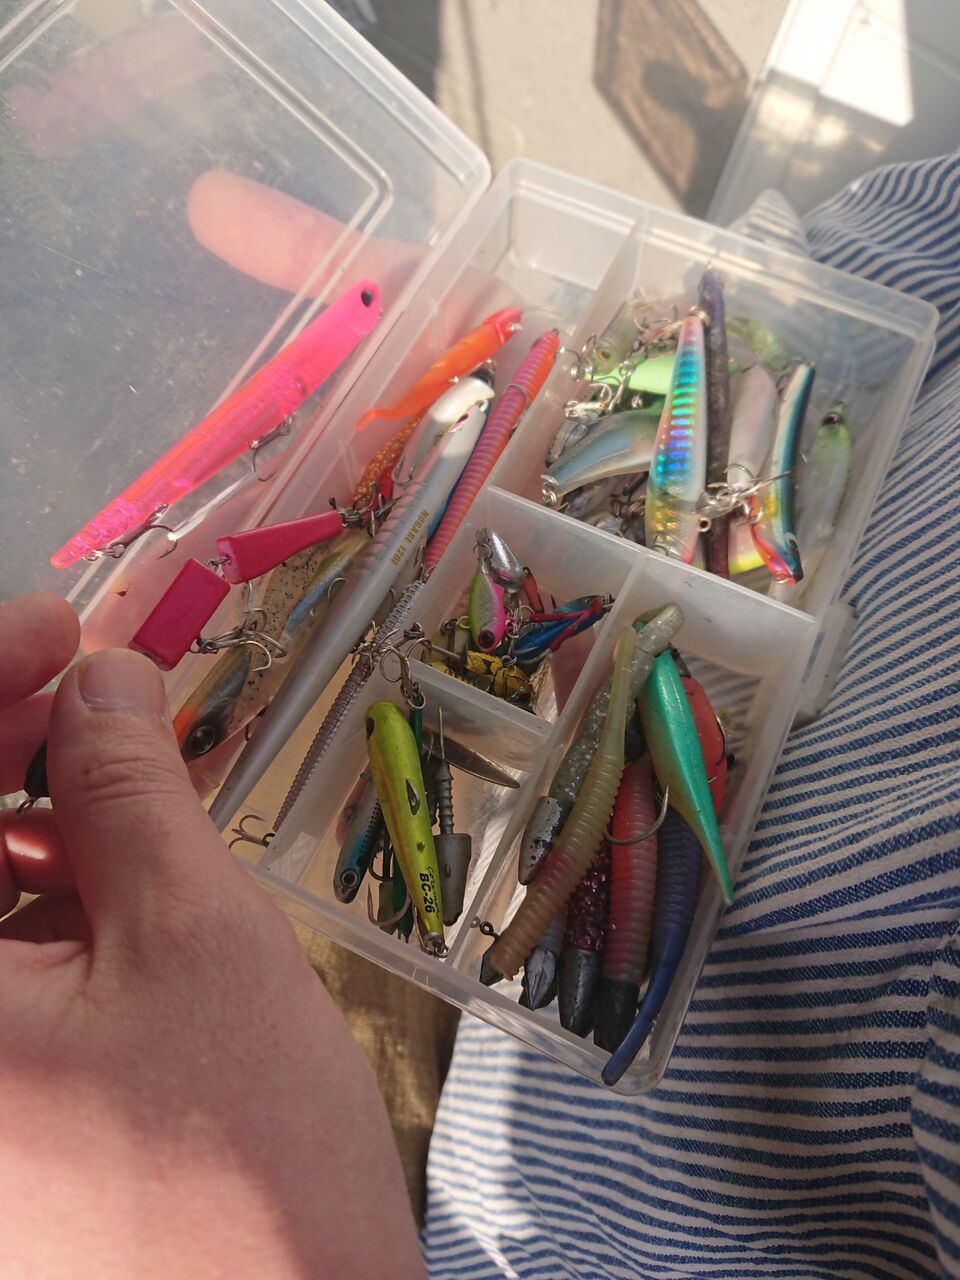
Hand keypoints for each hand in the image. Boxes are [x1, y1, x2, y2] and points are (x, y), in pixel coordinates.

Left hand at [0, 595, 423, 1279]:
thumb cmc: (242, 1153)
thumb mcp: (192, 937)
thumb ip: (128, 790)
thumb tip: (102, 675)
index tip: (62, 629)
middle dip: (6, 745)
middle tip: (98, 681)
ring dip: (28, 820)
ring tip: (123, 778)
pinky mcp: (0, 1107)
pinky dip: (40, 900)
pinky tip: (111, 871)